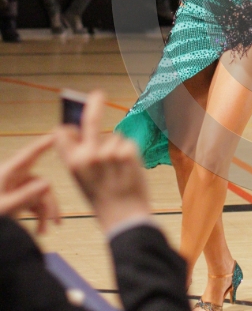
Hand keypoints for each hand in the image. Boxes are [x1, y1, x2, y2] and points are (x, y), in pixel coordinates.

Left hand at [0, 136, 59, 232]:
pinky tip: (41, 230)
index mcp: (8, 174)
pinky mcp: (17, 201)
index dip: (44, 143)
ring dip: (46, 213)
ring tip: (44, 231)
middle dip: (50, 202)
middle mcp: (14, 179)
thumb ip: (25, 196)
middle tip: (56, 221)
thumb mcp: (5, 207)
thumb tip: (48, 183)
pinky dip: (40, 217)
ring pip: (40, 195)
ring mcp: (16, 190)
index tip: (58, 134)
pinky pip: (35, 204)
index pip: (30, 155)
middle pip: (41, 182)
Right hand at [54, 92, 149, 234]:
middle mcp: (89, 155)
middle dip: (94, 104)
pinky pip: (128, 143)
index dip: (68, 128)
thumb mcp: (83, 180)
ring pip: (114, 137)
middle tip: (98, 93)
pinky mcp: (128, 152)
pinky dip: (130, 153)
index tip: (72, 123)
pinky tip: (129, 170)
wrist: (124, 217)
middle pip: (90, 120)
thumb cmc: (103, 199)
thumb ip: (81, 157)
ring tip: (119, 171)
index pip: (63, 133)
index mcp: (73, 163)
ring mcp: (109, 152)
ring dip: (118, 149)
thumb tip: (81, 131)